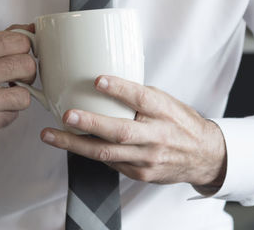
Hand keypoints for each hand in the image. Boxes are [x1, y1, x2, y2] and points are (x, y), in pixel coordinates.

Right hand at [0, 24, 35, 169]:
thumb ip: (2, 40)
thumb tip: (32, 28)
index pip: (19, 41)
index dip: (26, 51)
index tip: (21, 57)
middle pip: (26, 66)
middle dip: (28, 74)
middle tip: (17, 79)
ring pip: (24, 96)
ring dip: (19, 97)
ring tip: (6, 96)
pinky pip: (13, 115)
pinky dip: (9, 113)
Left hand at [40, 75, 226, 192]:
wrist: (203, 156)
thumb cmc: (181, 123)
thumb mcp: (167, 102)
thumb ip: (140, 96)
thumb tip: (104, 84)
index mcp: (164, 112)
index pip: (142, 98)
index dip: (120, 89)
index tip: (98, 80)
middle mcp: (156, 136)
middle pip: (120, 132)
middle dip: (90, 123)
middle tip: (67, 115)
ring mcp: (147, 158)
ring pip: (107, 154)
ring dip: (75, 144)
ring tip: (50, 135)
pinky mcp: (140, 173)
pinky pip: (110, 163)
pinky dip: (90, 152)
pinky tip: (73, 144)